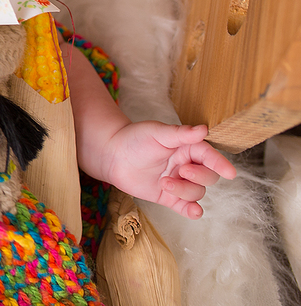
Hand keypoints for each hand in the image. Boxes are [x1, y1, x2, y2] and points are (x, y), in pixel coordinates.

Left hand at [99, 121, 236, 218]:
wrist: (112, 154)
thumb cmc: (135, 138)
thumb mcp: (157, 132)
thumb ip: (181, 133)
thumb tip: (204, 129)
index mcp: (188, 148)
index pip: (209, 156)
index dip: (220, 163)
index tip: (230, 172)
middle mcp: (187, 166)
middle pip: (208, 178)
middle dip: (199, 177)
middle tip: (181, 171)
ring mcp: (179, 182)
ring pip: (196, 193)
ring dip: (184, 191)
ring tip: (163, 182)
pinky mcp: (168, 197)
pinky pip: (186, 207)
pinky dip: (192, 211)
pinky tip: (194, 212)